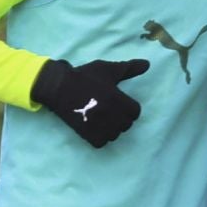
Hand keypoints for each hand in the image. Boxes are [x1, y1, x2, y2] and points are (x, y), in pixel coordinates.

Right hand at [31, 57, 149, 147]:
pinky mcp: (86, 133)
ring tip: (104, 120)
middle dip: (122, 118)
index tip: (121, 104)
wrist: (59, 86)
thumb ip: (129, 68)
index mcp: (116, 97)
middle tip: (111, 111)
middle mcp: (109, 113)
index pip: (135, 112)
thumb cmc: (85, 76)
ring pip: (115, 135)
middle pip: (127, 124)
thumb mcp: (108, 69)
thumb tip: (147, 64)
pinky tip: (96, 128)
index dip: (130, 108)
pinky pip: (102, 143)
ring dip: (112, 129)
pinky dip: (101, 138)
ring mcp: (97, 124)